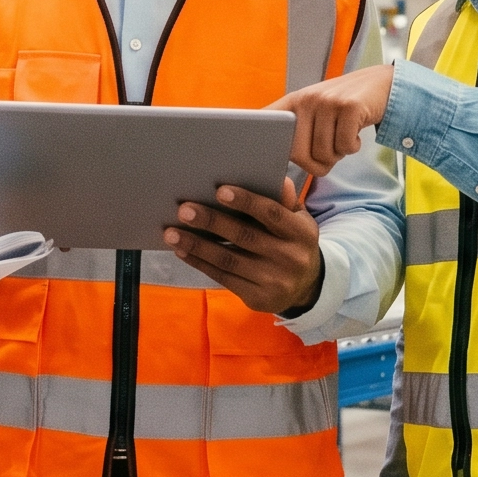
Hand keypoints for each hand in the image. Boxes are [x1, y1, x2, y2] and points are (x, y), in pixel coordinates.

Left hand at [167, 176, 324, 315]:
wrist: (306, 287)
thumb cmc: (294, 243)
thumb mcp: (299, 220)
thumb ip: (285, 201)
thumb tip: (276, 178)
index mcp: (301, 233)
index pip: (272, 214)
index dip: (246, 202)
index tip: (220, 191)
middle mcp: (289, 258)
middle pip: (245, 237)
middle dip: (212, 222)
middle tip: (184, 210)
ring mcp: (273, 281)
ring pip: (228, 260)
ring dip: (197, 245)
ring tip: (171, 232)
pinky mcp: (256, 298)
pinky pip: (223, 277)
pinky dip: (200, 263)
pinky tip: (182, 251)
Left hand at [269, 64, 393, 179]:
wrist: (381, 84)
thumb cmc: (344, 108)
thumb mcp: (316, 112)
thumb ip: (298, 131)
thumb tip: (283, 159)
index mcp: (292, 102)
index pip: (266, 122)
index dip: (259, 140)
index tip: (252, 154)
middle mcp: (306, 99)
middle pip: (299, 154)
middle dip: (317, 164)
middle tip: (330, 153)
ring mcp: (327, 101)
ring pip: (325, 153)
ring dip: (338, 155)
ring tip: (344, 138)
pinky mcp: (349, 106)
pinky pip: (345, 146)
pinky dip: (352, 148)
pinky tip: (356, 134)